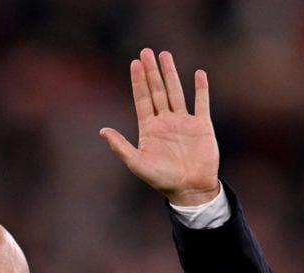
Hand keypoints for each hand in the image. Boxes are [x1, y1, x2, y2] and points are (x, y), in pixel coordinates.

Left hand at [100, 49, 219, 205]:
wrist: (190, 189)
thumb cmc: (162, 180)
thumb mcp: (137, 163)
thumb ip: (120, 146)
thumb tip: (102, 130)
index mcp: (149, 129)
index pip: (142, 99)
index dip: (138, 82)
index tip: (134, 63)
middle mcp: (165, 122)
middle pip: (157, 91)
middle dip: (151, 72)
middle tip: (146, 51)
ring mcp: (183, 122)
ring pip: (176, 92)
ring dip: (171, 74)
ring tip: (165, 55)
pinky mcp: (202, 126)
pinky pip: (201, 103)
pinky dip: (201, 89)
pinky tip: (198, 74)